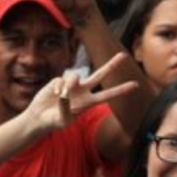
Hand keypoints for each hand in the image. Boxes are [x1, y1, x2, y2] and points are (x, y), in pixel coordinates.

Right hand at [24, 52, 138, 131]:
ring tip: (60, 95)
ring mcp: (72, 85)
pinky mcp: (59, 81)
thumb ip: (66, 105)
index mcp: (89, 102)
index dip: (121, 90)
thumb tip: (65, 90)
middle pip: (100, 75)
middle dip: (111, 65)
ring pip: (75, 76)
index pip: (108, 95)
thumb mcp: (63, 118)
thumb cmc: (54, 121)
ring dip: (69, 84)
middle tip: (124, 55)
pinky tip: (53, 94)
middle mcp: (83, 91)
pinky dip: (57, 88)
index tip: (136, 84)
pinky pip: (60, 81)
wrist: (40, 117)